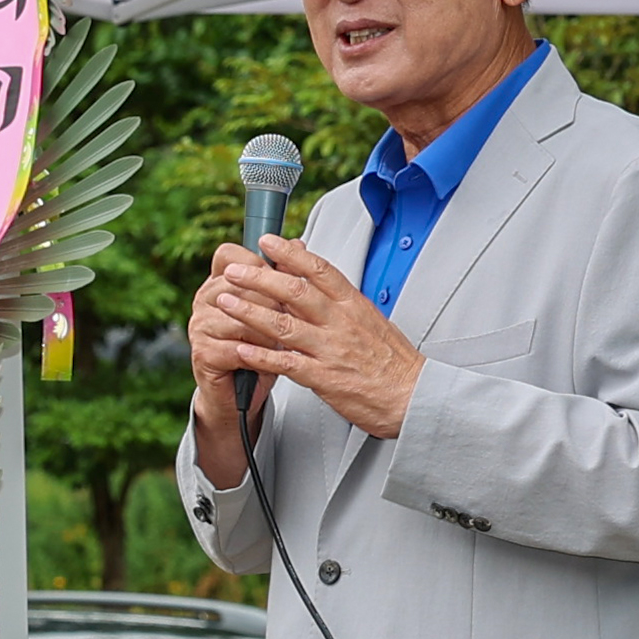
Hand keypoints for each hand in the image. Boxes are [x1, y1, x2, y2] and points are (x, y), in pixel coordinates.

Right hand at [185, 242, 281, 482]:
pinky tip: (270, 359)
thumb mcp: (275, 310)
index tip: (281, 276)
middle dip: (273, 302)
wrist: (239, 396)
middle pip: (241, 284)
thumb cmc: (259, 351)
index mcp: (218, 282)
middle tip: (292, 319)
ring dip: (269, 332)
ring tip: (283, 343)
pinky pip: (238, 347)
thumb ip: (282, 278)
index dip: (258, 263)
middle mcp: (203, 299)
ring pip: (242, 317)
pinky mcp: (203, 353)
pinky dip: (260, 355)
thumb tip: (299, 243)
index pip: (230, 255)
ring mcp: (199, 326)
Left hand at [195, 235, 426, 441]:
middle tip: (234, 270)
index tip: (268, 242)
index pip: (319, 270)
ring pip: (282, 325)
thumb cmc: (394, 363)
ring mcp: (331, 350)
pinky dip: (260, 355)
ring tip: (224, 302)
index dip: (290, 253)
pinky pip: (285, 363)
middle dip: (259, 278)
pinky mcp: (324, 378)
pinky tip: (240, 348)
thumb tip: (316, 284)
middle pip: (294, 292)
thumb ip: (342, 302)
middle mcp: (340, 323)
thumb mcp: (371, 321)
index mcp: (354, 305)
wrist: (414, 396)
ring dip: (249, 312)